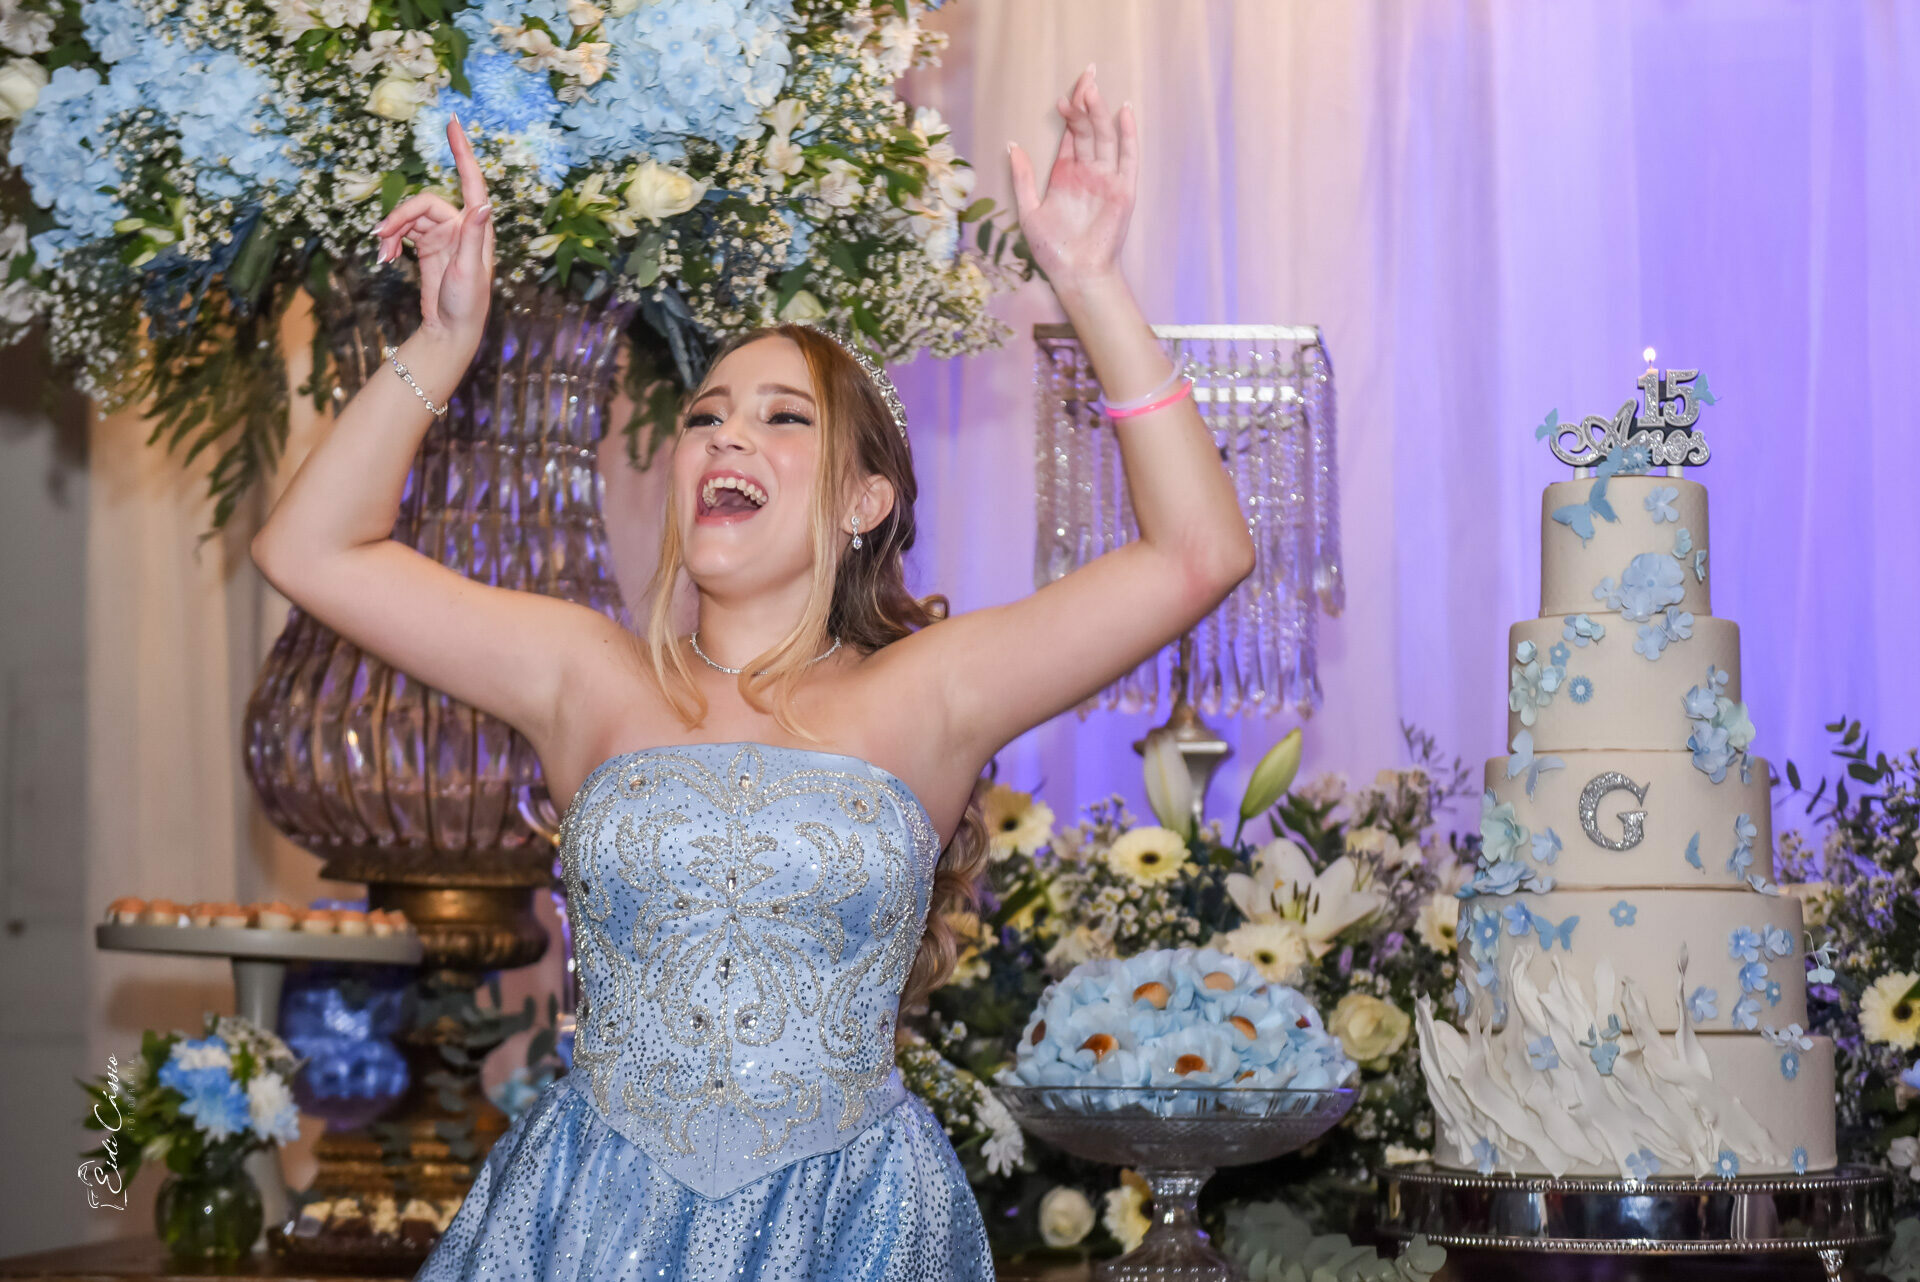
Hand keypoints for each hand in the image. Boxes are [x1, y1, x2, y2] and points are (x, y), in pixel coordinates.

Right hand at [373, 116, 494, 344]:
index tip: (453, 122)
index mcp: (477, 228)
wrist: (451, 332)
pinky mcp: (427, 248)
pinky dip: (391, 242)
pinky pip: (404, 233)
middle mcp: (461, 227)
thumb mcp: (470, 271)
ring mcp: (443, 237)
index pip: (471, 182)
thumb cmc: (467, 305)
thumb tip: (483, 203)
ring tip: (380, 253)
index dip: (462, 152)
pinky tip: (383, 258)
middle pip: (424, 205)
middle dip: (400, 217)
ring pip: (410, 218)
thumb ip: (473, 236)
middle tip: (380, 236)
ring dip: (392, 231)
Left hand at [1008, 66, 1137, 292]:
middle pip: (1088, 129)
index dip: (1069, 111)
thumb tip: (1012, 145)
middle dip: (1086, 103)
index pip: (1070, 133)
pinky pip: (1127, 158)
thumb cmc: (1053, 249)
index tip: (1065, 92)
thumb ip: (1022, 178)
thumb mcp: (1028, 210)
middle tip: (1084, 78)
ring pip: (1104, 138)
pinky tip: (1123, 113)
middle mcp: (1088, 172)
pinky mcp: (1122, 191)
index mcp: (1066, 173)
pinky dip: (1127, 135)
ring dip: (1099, 114)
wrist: (1075, 274)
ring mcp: (1107, 179)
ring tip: (1091, 90)